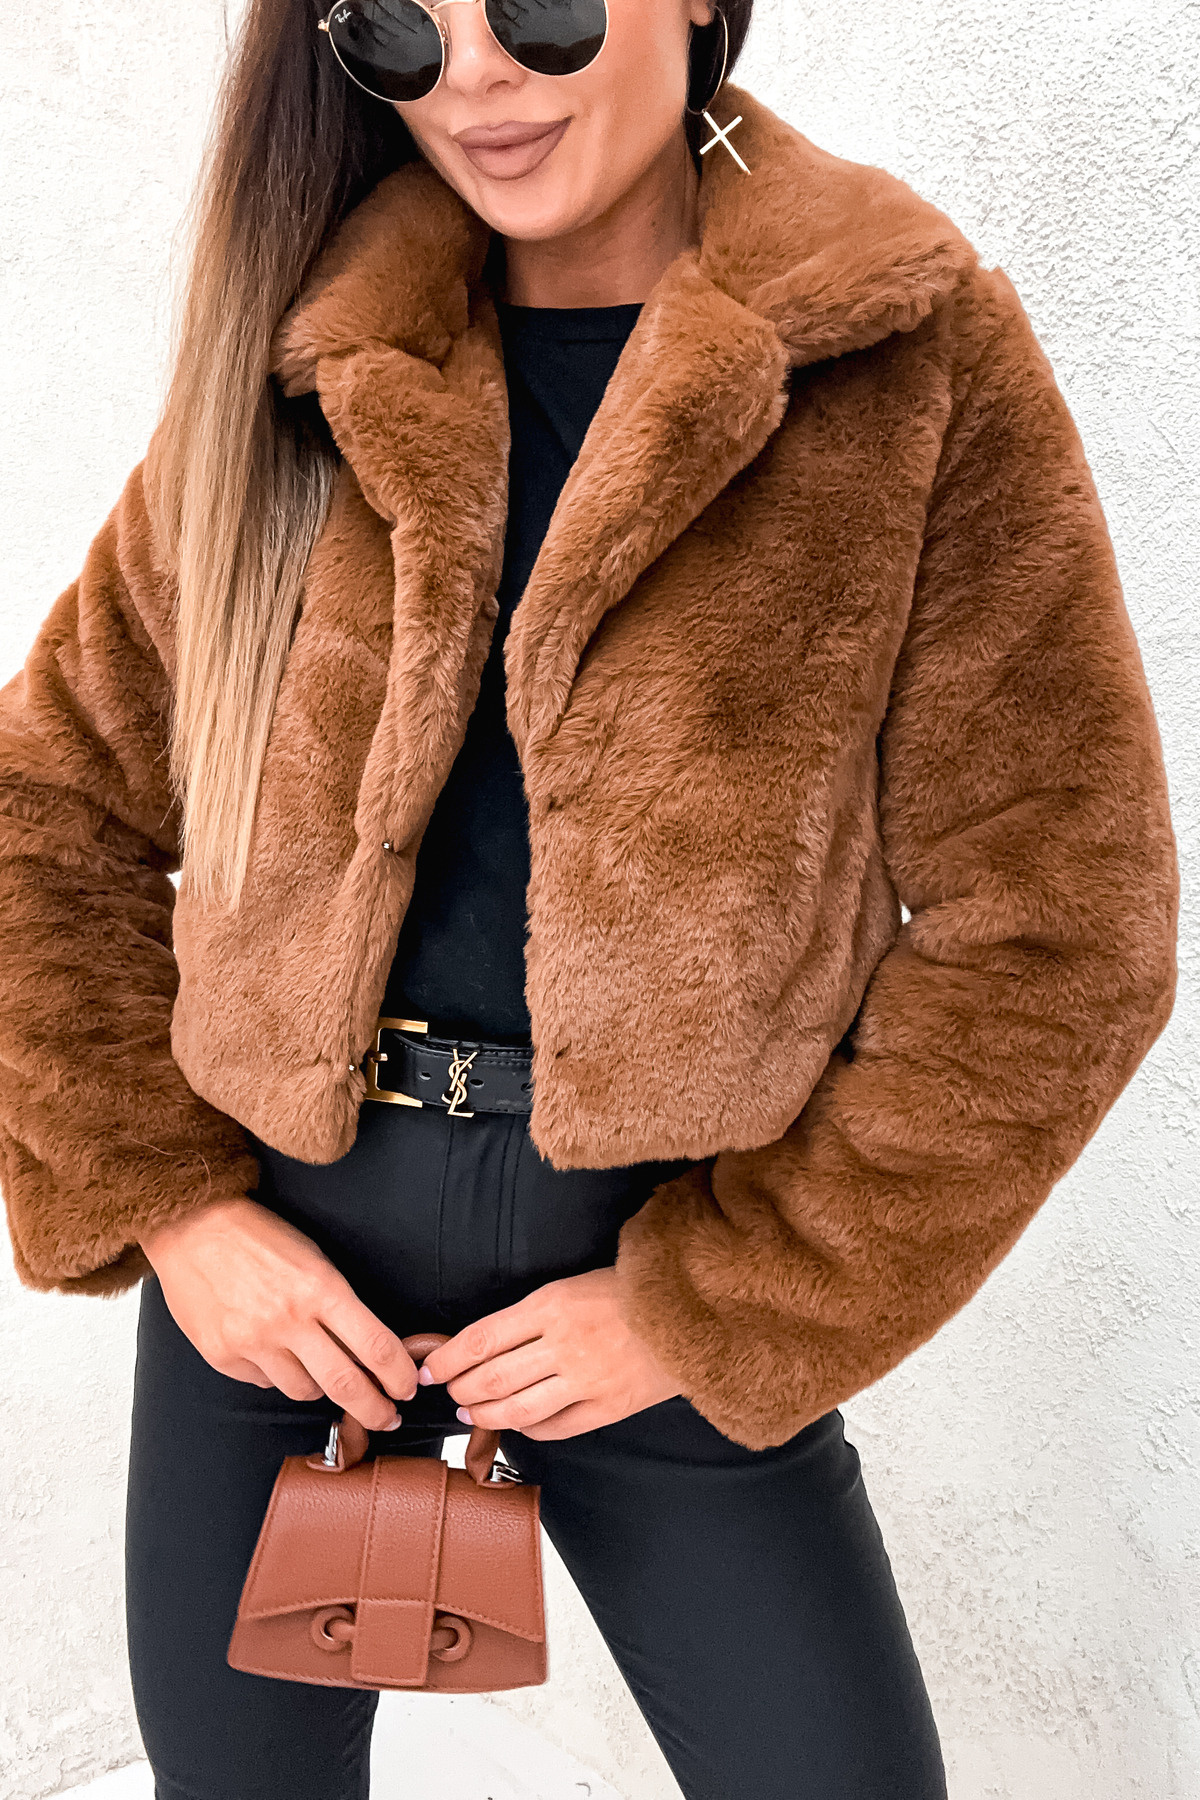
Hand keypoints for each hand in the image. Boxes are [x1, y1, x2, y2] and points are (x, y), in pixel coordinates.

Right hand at [138, 1196, 418, 1430]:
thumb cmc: (258, 1236)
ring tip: (319, 1369)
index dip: (399, 1375)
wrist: (192, 1226)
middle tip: (387, 1418)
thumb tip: (366, 1352)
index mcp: (319, 1288)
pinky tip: (272, 1351)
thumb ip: (338, 1306)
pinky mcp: (222, 1355)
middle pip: (345, 1384)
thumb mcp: (312, 1258)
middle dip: (374, 1409)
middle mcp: (288, 1319)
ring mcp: (252, 1341)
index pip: (375, 1345)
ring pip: (304, 1390)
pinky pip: (264, 1382)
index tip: (407, 1388)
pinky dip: (276, 1374)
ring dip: (320, 1386)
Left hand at [417, 1267, 681, 1439]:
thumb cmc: (627, 1292)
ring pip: (518, 1408)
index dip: (448, 1359)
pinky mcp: (608, 1407)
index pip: (482, 1338)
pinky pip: (554, 1428)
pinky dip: (528, 1429)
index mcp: (551, 1305)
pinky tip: (517, 1424)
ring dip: (486, 1413)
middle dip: (461, 1389)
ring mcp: (587, 1379)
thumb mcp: (571, 1286)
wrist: (689, 1311)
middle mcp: (565, 1344)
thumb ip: (531, 1315)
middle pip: (492, 1378)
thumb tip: (484, 1344)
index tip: (430, 1368)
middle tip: (449, 1392)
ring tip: (471, 1412)